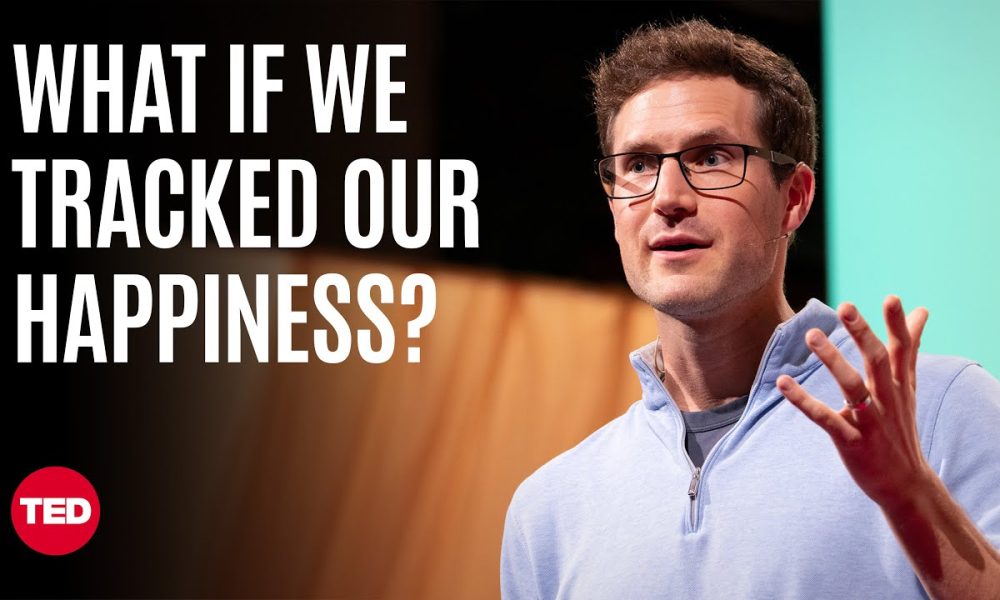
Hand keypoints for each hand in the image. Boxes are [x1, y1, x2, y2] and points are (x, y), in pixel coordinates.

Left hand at [776, 296, 932, 508]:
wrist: (905, 483)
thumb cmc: (901, 427)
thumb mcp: (908, 386)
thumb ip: (910, 348)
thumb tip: (922, 310)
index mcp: (899, 385)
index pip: (902, 349)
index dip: (897, 325)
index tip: (891, 298)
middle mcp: (887, 399)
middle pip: (878, 361)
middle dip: (863, 334)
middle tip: (846, 306)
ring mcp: (870, 421)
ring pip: (852, 387)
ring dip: (832, 361)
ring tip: (811, 335)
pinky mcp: (851, 441)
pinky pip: (825, 418)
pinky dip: (803, 401)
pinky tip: (783, 383)